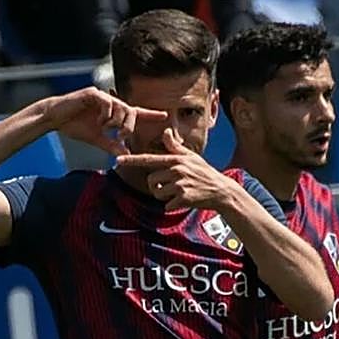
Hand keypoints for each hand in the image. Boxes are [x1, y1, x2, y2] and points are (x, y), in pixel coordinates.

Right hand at [43, 87, 167, 155]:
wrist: (55, 119)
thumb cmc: (75, 126)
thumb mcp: (97, 140)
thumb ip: (112, 146)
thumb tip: (126, 156)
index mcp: (113, 113)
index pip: (136, 113)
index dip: (150, 114)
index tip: (165, 115)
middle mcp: (110, 102)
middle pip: (131, 111)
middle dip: (128, 126)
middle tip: (120, 136)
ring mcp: (102, 96)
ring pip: (121, 107)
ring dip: (115, 122)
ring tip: (104, 129)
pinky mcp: (93, 93)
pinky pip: (108, 103)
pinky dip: (105, 116)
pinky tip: (97, 122)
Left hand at [115, 129, 234, 210]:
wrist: (220, 191)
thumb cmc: (204, 173)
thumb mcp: (191, 157)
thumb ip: (175, 146)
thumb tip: (166, 131)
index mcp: (176, 159)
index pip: (149, 159)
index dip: (132, 160)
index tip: (118, 159)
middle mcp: (176, 170)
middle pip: (151, 180)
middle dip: (157, 186)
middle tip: (172, 187)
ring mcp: (180, 184)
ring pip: (158, 193)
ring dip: (165, 197)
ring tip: (179, 193)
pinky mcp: (184, 198)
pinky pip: (167, 205)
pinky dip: (174, 206)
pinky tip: (185, 201)